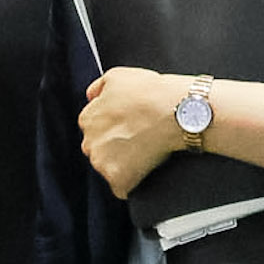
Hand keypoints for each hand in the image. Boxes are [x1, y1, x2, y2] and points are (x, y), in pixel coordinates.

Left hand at [77, 65, 183, 198]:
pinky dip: (133, 182)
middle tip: (139, 139)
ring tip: (145, 152)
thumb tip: (91, 96)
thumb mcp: (117, 76)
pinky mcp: (118, 180)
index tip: (130, 128)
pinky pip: (123, 188)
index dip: (115, 129)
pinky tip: (147, 168)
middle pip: (99, 151)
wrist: (176, 111)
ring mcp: (102, 163)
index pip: (94, 130)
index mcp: (87, 119)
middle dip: (115, 148)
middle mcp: (89, 142)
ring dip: (124, 165)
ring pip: (109, 169)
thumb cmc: (151, 92)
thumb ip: (98, 88)